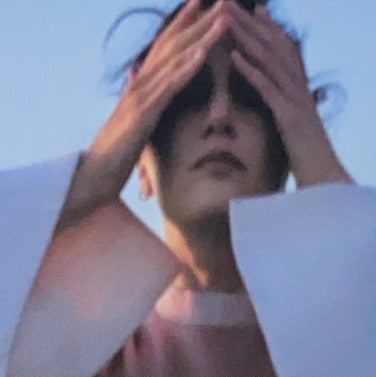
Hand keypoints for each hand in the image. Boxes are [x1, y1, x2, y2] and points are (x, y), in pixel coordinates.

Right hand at [60, 0, 229, 227]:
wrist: (90, 179)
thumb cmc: (110, 156)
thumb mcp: (126, 121)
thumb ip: (133, 96)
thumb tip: (134, 75)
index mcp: (138, 87)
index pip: (163, 47)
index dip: (182, 22)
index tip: (201, 1)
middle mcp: (138, 85)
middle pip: (172, 45)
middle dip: (199, 20)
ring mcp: (139, 99)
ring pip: (174, 61)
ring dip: (201, 37)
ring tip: (225, 16)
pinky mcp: (141, 116)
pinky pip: (168, 88)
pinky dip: (186, 69)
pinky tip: (203, 54)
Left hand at [227, 2, 351, 186]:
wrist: (324, 184)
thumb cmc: (306, 163)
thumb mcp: (292, 132)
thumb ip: (284, 113)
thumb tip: (276, 106)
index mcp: (298, 91)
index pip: (281, 52)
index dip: (266, 29)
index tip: (249, 9)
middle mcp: (299, 88)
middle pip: (273, 47)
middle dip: (250, 23)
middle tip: (228, 2)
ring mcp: (296, 100)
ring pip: (270, 60)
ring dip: (247, 37)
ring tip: (225, 19)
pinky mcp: (289, 116)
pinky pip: (268, 89)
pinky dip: (251, 71)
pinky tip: (234, 57)